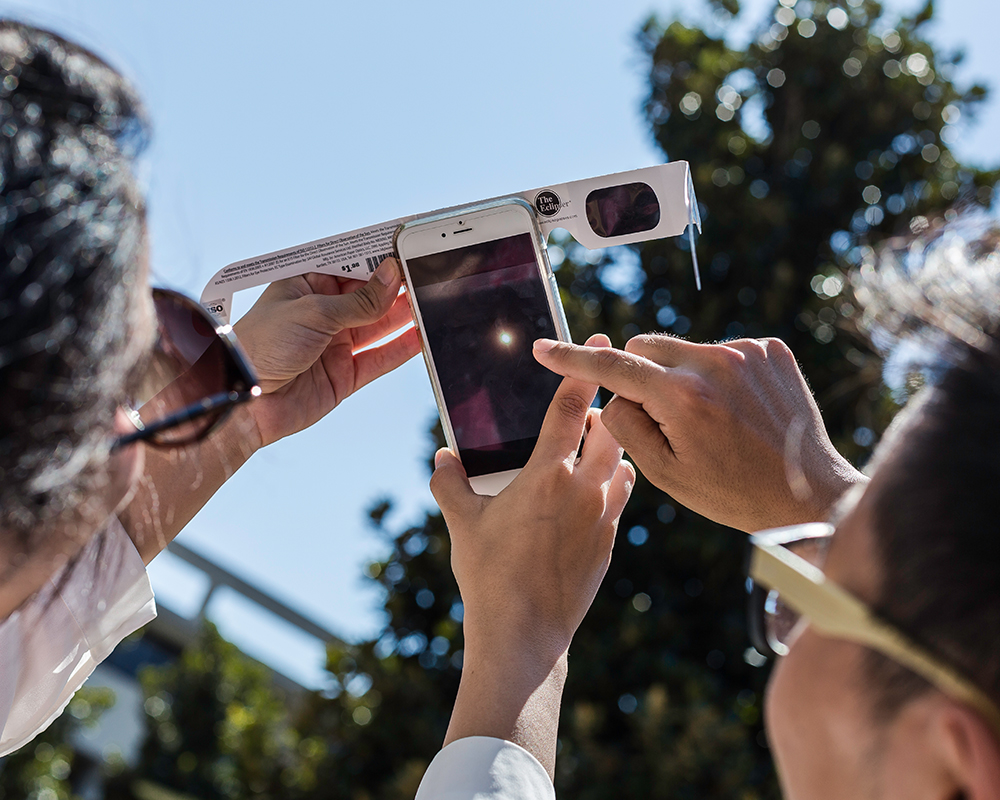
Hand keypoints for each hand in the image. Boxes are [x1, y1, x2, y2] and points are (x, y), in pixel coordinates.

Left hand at [232, 258, 419, 446]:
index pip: (350, 265)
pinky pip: (380, 358)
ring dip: (404, 315)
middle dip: (396, 287)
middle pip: (369, 295)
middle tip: (428, 273)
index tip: (407, 248)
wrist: (244, 401)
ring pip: (379, 326)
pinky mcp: (345, 375)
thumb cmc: (261, 346)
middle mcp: (323, 312)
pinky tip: (422, 335)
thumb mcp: (312, 312)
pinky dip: (402, 348)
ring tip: (433, 300)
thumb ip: (359, 300)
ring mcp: (335, 344)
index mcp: (307, 285)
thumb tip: (392, 276)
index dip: (377, 258)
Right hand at [430, 333, 634, 775]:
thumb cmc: (489, 575)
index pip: (571, 408)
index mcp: (546, 475)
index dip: (585, 370)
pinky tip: (591, 494)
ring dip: (610, 450)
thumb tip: (442, 457)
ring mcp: (603, 517)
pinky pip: (620, 499)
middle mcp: (583, 489)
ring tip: (591, 451)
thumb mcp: (462, 524)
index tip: (600, 340)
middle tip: (592, 405)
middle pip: (610, 430)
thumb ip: (449, 484)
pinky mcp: (610, 542)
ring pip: (621, 464)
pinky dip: (611, 486)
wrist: (525, 634)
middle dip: (604, 411)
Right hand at [533, 334, 865, 532]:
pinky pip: (719, 350)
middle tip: (666, 421)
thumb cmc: (733, 492)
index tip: (544, 347)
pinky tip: (738, 409)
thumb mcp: (665, 473)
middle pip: (646, 348)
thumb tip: (614, 393)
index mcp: (683, 397)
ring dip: (681, 376)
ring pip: (683, 349)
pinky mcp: (770, 349)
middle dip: (642, 376)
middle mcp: (715, 362)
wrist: (810, 493)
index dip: (572, 359)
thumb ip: (625, 426)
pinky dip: (716, 374)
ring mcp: (747, 351)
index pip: (613, 367)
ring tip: (712, 420)